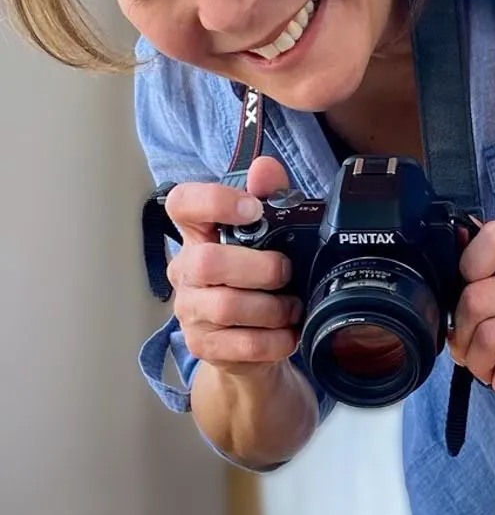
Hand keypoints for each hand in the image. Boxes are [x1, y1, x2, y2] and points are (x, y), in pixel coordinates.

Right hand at [164, 157, 302, 374]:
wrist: (251, 347)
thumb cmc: (259, 283)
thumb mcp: (271, 239)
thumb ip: (270, 199)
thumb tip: (266, 167)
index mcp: (198, 236)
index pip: (182, 204)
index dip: (215, 201)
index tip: (253, 209)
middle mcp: (186, 272)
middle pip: (207, 262)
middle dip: (260, 268)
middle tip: (286, 272)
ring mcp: (191, 312)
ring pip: (228, 307)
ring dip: (273, 307)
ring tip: (293, 307)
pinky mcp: (204, 347)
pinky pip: (243, 344)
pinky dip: (276, 340)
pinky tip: (287, 334)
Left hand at [450, 220, 494, 409]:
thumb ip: (487, 280)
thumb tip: (437, 288)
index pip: (494, 239)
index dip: (468, 266)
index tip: (470, 291)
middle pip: (476, 299)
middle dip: (462, 333)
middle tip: (470, 348)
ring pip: (488, 338)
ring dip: (478, 363)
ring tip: (491, 367)